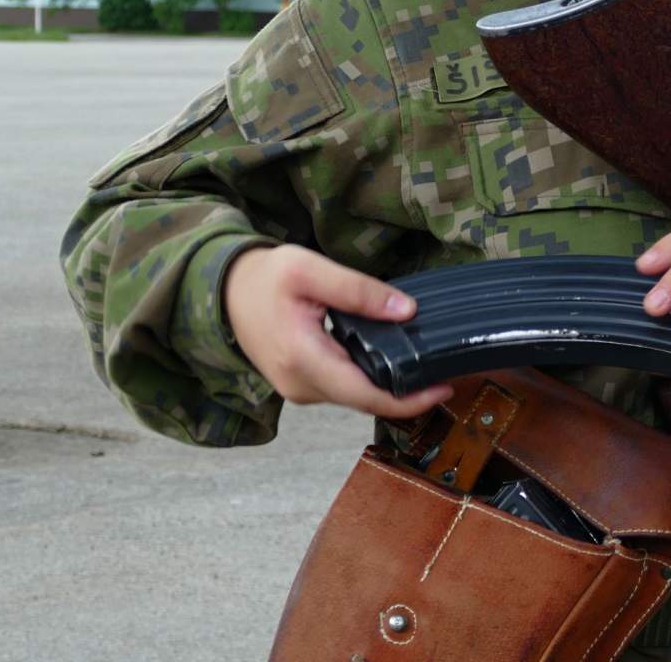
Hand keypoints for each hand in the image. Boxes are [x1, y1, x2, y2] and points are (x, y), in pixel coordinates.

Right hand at [223, 244, 453, 418]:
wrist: (224, 292)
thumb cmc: (265, 277)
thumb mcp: (311, 270)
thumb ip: (358, 290)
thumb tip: (406, 312)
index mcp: (302, 358)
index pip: (364, 394)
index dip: (407, 399)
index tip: (442, 388)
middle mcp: (300, 385)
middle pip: (363, 400)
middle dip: (406, 394)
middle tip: (446, 373)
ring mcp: (299, 389)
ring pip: (354, 396)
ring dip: (388, 387)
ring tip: (425, 367)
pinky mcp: (301, 384)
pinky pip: (343, 388)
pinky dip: (369, 379)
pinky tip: (393, 362)